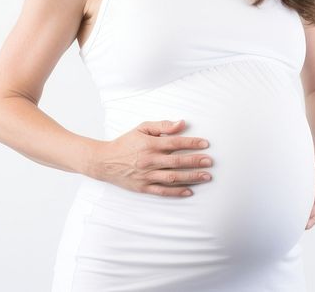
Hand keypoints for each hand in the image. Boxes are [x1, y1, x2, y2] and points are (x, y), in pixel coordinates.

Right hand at [88, 119, 213, 196]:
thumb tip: (182, 123)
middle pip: (177, 161)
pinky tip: (189, 190)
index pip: (175, 143)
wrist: (104, 161)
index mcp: (150, 144)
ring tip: (206, 176)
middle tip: (210, 161)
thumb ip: (162, 125)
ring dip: (191, 177)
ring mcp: (147, 175)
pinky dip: (177, 192)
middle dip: (195, 161)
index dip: (191, 143)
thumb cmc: (126, 143)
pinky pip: (163, 191)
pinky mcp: (144, 187)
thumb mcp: (142, 128)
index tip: (205, 144)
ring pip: (173, 177)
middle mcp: (149, 160)